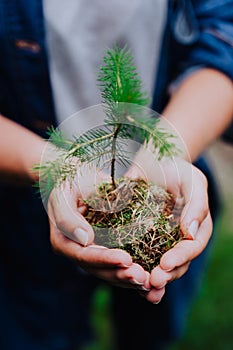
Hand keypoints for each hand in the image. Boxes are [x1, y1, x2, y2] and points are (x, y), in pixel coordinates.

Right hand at [47, 165, 149, 289]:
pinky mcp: (106, 248)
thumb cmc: (70, 182)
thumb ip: (68, 218)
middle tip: (142, 277)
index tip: (126, 259)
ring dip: (129, 278)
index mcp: (63, 241)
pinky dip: (133, 270)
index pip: (84, 256)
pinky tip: (150, 276)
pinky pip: (119, 264)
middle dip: (121, 274)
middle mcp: (78, 252)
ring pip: (110, 272)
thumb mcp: (64, 194)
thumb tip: (86, 240)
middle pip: (99, 270)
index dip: (105, 259)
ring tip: (150, 281)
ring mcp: (92, 252)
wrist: (81, 177)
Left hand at [126, 150, 211, 302]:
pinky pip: (138, 256)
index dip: (179, 258)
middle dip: (164, 276)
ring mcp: (159, 240)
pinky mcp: (140, 237)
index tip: (164, 265)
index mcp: (196, 228)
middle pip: (175, 264)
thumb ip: (196, 205)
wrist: (153, 161)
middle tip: (151, 282)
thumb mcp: (192, 181)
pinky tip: (124, 278)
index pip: (190, 248)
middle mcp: (178, 239)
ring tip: (141, 290)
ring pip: (157, 266)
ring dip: (150, 281)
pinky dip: (133, 268)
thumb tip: (191, 233)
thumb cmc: (176, 168)